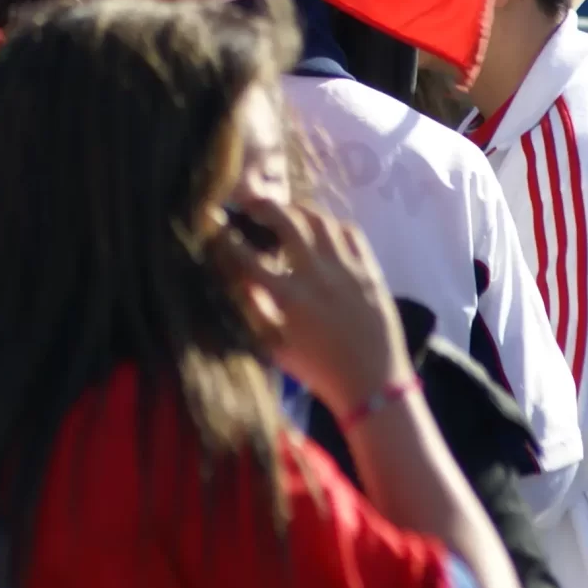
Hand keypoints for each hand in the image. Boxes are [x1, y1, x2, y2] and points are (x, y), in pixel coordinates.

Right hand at [212, 193, 409, 420]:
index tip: (215, 221)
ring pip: (319, 219)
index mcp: (288, 297)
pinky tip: (323, 232)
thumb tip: (236, 277)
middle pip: (286, 221)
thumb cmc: (319, 370)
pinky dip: (332, 225)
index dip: (225, 236)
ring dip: (298, 211)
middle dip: (263, 205)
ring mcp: (346, 268)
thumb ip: (255, 309)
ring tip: (287, 213)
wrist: (372, 383)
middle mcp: (315, 274)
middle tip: (252, 204)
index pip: (247, 257)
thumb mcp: (276, 347)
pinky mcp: (369, 269)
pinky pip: (349, 231)